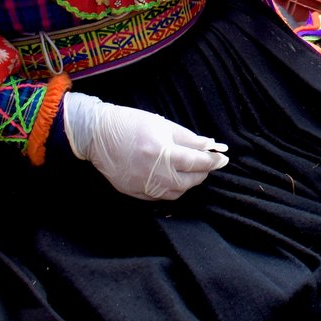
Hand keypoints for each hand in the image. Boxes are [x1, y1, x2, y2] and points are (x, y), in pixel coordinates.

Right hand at [62, 91, 228, 200]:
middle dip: (202, 172)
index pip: (197, 163)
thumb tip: (210, 146)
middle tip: (207, 163)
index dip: (213, 161)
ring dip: (188, 182)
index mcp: (163, 152)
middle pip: (190, 180)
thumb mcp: (162, 125)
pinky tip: (173, 178)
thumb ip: (189, 138)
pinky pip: (161, 197)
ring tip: (191, 170)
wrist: (96, 134)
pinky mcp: (134, 192)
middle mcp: (154, 173)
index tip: (223, 158)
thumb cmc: (130, 123)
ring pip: (177, 192)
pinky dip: (172, 189)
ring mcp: (143, 186)